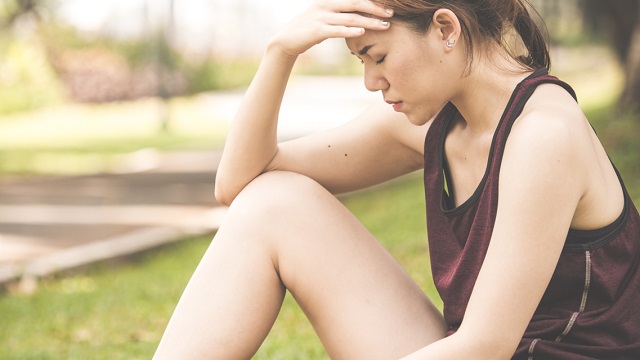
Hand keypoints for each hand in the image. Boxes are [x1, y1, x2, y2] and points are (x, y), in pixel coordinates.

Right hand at [269, 0, 392, 56]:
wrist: (285, 40)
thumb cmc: (307, 31)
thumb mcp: (323, 18)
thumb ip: (339, 15)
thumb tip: (356, 18)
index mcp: (329, 1)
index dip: (371, 2)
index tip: (388, 5)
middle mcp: (326, 5)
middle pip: (356, 4)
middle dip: (375, 9)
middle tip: (391, 14)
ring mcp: (321, 17)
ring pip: (350, 18)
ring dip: (369, 22)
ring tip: (385, 26)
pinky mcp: (316, 31)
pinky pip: (337, 30)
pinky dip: (351, 31)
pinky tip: (363, 33)